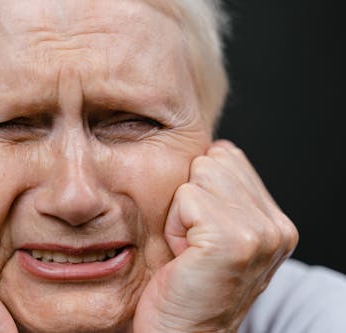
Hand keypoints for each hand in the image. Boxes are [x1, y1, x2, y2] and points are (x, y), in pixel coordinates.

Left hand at [133, 140, 298, 332]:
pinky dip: (173, 224)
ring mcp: (259, 233)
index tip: (200, 231)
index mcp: (276, 223)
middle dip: (191, 198)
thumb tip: (213, 150)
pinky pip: (186, 198)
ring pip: (200, 174)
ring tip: (187, 249)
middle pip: (214, 160)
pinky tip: (183, 255)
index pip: (229, 157)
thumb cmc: (187, 287)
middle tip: (191, 243)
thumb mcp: (216, 236)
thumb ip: (225, 194)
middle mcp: (276, 227)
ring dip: (180, 211)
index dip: (200, 188)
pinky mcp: (232, 241)